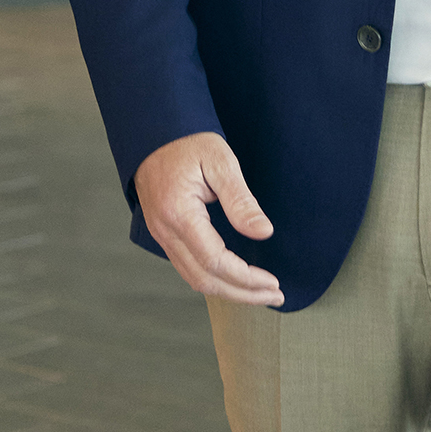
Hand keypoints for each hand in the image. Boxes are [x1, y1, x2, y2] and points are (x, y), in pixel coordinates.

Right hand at [134, 133, 282, 305]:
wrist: (154, 135)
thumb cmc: (188, 143)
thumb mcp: (220, 161)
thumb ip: (241, 200)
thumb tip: (263, 233)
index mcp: (179, 213)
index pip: (215, 262)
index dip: (246, 279)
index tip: (273, 283)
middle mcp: (165, 231)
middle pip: (204, 280)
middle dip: (242, 294)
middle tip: (275, 295)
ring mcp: (161, 235)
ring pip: (194, 279)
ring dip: (229, 292)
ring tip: (259, 293)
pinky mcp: (163, 235)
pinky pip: (187, 268)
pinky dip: (213, 280)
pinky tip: (234, 279)